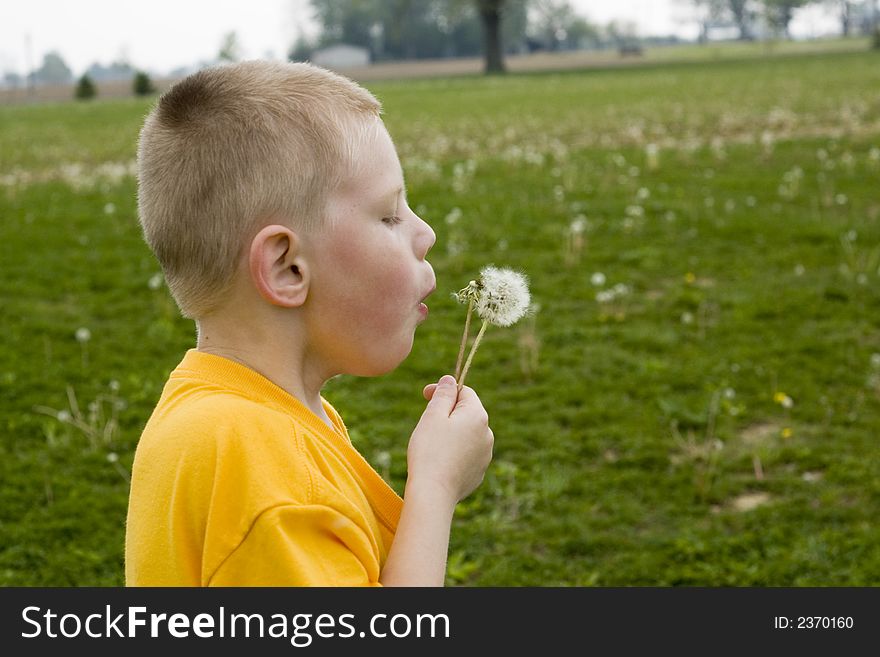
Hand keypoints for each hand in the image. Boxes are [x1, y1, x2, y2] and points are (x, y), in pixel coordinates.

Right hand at [406, 375, 493, 504]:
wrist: (434, 493)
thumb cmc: (430, 450)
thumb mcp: (433, 415)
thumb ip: (443, 394)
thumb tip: (450, 380)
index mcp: (478, 415)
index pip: (464, 392)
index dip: (443, 391)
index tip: (425, 396)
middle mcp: (488, 433)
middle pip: (466, 413)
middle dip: (447, 413)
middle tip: (425, 423)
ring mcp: (485, 455)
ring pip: (467, 434)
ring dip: (451, 433)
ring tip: (431, 445)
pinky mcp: (479, 472)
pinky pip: (466, 454)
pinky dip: (454, 452)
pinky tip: (439, 461)